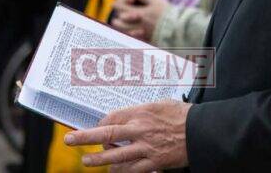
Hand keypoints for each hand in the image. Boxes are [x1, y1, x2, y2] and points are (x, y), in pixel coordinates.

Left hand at [65, 100, 190, 171]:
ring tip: (88, 162)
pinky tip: (114, 171)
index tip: (96, 127)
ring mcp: (146, 148)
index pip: (111, 118)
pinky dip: (121, 172)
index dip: (100, 124)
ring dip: (99, 161)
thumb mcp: (160, 104)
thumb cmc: (182, 114)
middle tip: (69, 139)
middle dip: (84, 138)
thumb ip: (141, 111)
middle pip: (107, 135)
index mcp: (141, 112)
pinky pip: (132, 170)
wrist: (202, 131)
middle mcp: (140, 130)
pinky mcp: (154, 163)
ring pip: (115, 157)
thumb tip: (127, 115)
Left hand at [111, 0, 168, 40]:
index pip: (121, 8)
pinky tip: (132, 33)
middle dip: (117, 18)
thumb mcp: (154, 0)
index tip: (123, 1)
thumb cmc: (167, 13)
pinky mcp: (147, 40)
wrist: (178, 29)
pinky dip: (131, 35)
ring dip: (122, 27)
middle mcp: (137, 25)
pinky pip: (134, 39)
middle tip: (116, 17)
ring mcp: (141, 34)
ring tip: (119, 24)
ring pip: (125, 32)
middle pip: (120, 23)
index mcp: (138, 14)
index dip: (120, 2)